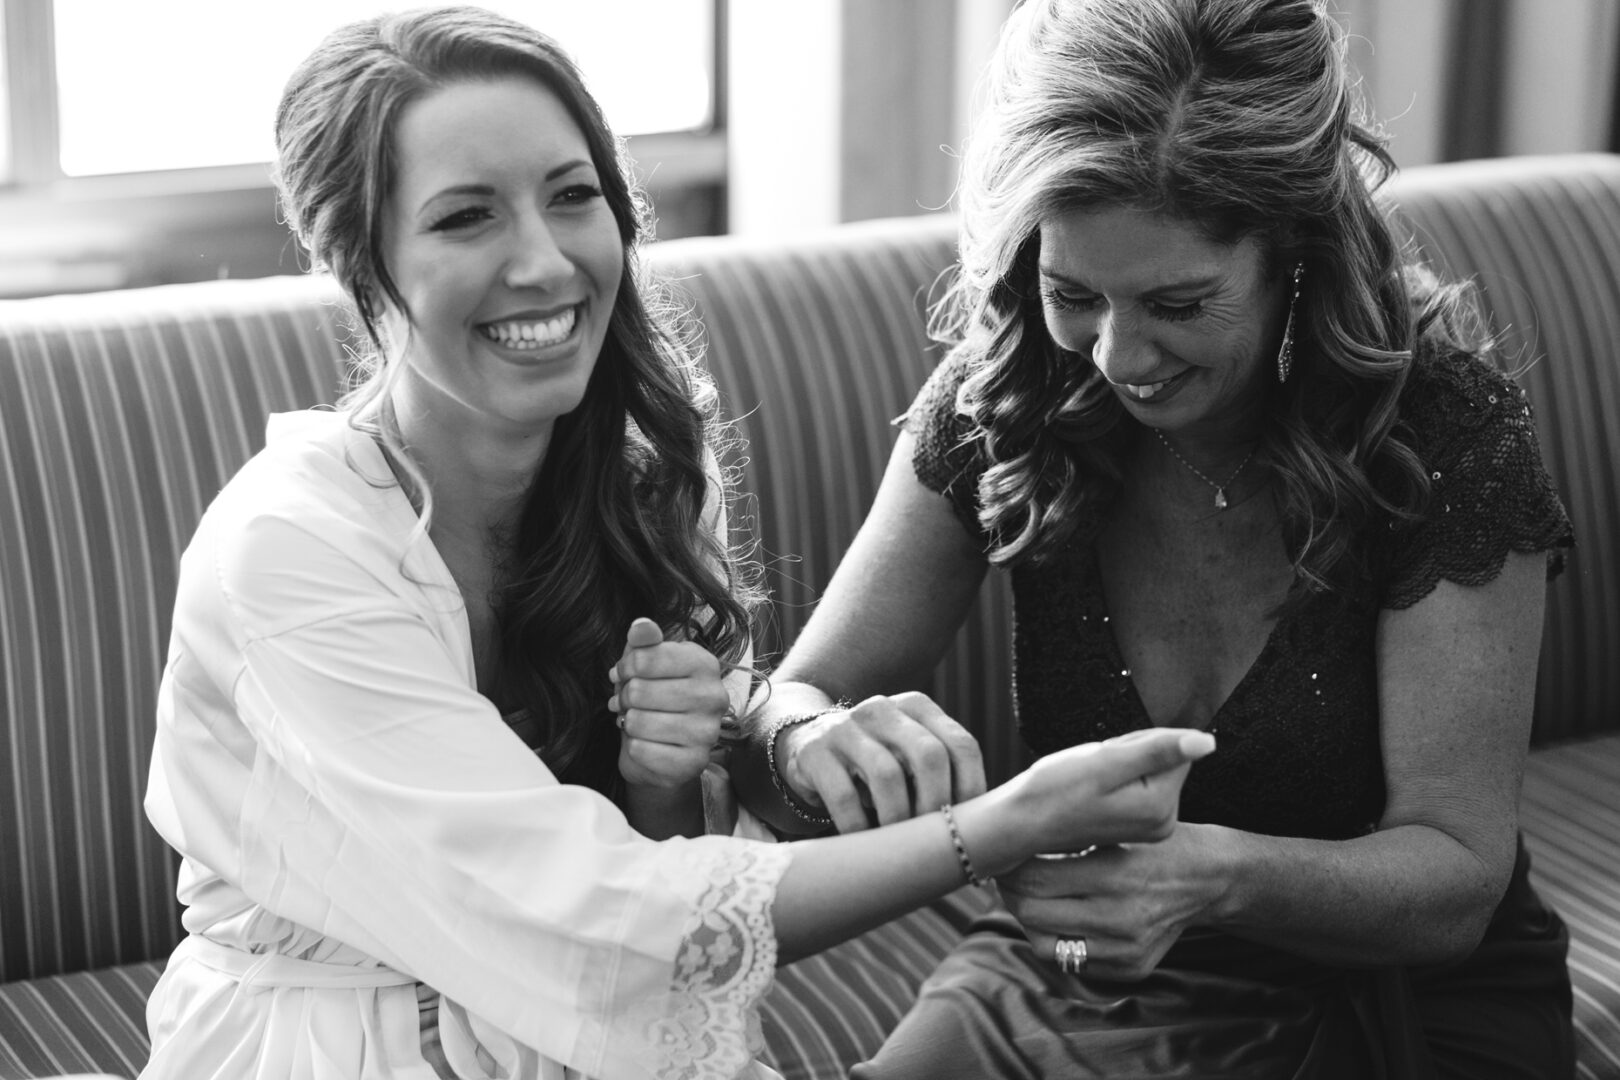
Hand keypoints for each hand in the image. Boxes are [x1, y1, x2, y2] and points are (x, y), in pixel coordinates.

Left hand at [610, 617, 731, 790]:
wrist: (664, 749)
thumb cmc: (654, 699)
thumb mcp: (646, 664)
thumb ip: (644, 641)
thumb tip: (641, 626)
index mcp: (704, 664)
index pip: (645, 658)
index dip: (625, 667)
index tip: (625, 674)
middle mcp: (715, 696)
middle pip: (639, 691)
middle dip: (624, 697)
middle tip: (628, 703)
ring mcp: (708, 732)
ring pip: (639, 721)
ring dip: (629, 723)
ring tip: (636, 722)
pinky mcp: (694, 762)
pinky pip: (642, 750)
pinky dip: (634, 747)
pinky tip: (645, 744)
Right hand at [778, 691, 986, 832]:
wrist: (807, 746)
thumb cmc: (878, 766)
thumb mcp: (910, 759)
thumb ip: (945, 778)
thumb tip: (992, 838)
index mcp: (919, 707)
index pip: (962, 745)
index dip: (972, 791)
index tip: (968, 829)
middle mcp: (884, 709)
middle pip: (928, 756)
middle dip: (936, 805)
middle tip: (933, 841)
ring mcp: (846, 726)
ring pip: (887, 774)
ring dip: (898, 819)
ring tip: (898, 843)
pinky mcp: (814, 751)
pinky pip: (844, 795)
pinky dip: (859, 827)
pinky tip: (864, 841)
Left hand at [1000, 817, 1224, 982]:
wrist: (1206, 879)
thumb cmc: (1154, 844)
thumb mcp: (1116, 830)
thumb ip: (1069, 837)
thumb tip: (1013, 840)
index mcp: (1113, 872)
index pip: (1034, 879)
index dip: (1010, 868)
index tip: (1004, 856)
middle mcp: (1119, 916)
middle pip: (1033, 913)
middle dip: (1011, 893)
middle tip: (1008, 876)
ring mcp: (1124, 948)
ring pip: (1045, 945)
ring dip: (1029, 921)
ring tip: (1031, 898)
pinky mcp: (1130, 968)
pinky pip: (1072, 962)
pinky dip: (1058, 940)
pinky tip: (1061, 917)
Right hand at [1011, 727, 1212, 858]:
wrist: (1020, 825)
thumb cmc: (1053, 791)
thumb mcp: (1105, 763)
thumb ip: (1157, 751)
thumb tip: (1208, 742)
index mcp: (1160, 806)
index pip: (1172, 747)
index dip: (1135, 741)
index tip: (1106, 759)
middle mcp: (1164, 822)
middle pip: (1162, 760)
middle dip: (1127, 754)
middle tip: (1093, 769)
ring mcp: (1151, 828)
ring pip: (1147, 769)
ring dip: (1117, 765)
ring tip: (1089, 781)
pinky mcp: (1136, 827)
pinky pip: (1135, 785)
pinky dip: (1113, 779)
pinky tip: (1091, 792)